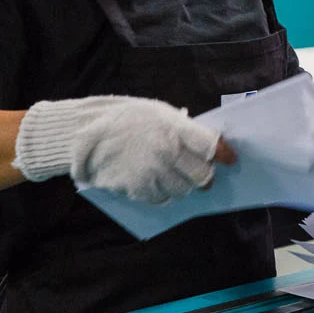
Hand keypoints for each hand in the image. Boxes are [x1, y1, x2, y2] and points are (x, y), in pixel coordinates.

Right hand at [13, 95, 230, 203]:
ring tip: (172, 175)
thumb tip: (206, 146)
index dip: (223, 154)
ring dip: (182, 186)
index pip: (210, 146)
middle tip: (201, 175)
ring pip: (183, 191)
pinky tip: (155, 182)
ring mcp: (152, 173)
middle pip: (202, 176)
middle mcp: (167, 153)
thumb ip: (182, 129)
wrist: (83, 133)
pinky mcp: (138, 189)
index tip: (230, 159)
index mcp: (174, 129)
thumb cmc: (125, 119)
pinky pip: (161, 199)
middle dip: (204, 176)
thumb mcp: (157, 113)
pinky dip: (162, 193)